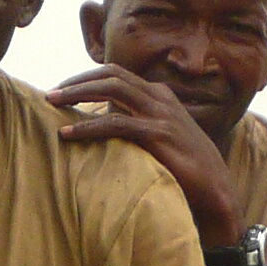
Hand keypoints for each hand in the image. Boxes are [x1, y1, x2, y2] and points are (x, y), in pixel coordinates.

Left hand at [47, 60, 242, 243]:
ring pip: (111, 90)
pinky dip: (87, 126)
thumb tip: (104, 122)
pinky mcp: (158, 135)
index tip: (63, 90)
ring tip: (51, 102)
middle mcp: (160, 98)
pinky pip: (115, 123)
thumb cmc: (186, 168)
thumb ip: (137, 124)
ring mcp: (160, 114)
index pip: (117, 74)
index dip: (87, 78)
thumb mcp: (160, 137)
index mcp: (160, 95)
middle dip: (77, 81)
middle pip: (111, 75)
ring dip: (77, 94)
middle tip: (50, 94)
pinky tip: (67, 133)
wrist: (216, 190)